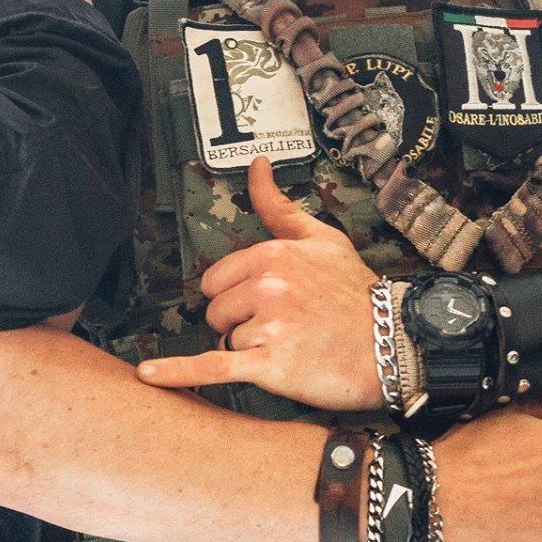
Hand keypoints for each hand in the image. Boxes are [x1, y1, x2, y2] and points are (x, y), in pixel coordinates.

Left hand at [135, 157, 381, 408]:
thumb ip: (279, 207)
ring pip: (225, 342)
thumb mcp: (322, 239)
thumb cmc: (356, 294)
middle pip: (216, 311)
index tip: (270, 304)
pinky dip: (178, 373)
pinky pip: (212, 368)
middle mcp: (269, 286)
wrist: (393, 345)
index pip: (217, 279)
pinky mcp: (271, 366)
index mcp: (274, 254)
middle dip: (238, 324)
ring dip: (250, 352)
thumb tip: (256, 166)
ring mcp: (269, 327)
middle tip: (283, 329)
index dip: (237, 296)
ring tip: (292, 349)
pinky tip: (147, 375)